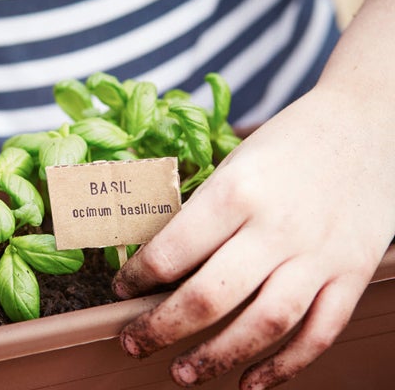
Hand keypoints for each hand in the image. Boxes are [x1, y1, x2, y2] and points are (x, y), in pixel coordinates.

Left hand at [112, 85, 394, 388]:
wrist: (365, 123)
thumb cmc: (287, 142)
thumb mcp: (234, 163)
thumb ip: (202, 212)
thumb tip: (159, 261)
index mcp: (236, 192)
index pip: (172, 251)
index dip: (136, 279)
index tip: (120, 290)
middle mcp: (276, 227)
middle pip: (210, 297)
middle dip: (162, 328)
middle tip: (133, 343)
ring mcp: (318, 254)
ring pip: (263, 324)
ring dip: (217, 357)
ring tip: (182, 374)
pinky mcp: (352, 272)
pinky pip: (319, 331)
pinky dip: (286, 366)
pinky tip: (251, 381)